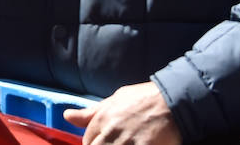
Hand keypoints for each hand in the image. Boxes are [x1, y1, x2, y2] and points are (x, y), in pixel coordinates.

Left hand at [63, 82, 180, 144]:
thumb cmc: (143, 98)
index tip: (101, 142)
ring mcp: (128, 142)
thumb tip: (67, 116)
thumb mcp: (114, 100)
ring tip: (126, 142)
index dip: (94, 144)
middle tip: (114, 143)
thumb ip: (90, 113)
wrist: (172, 100)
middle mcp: (111, 131)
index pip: (87, 141)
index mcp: (102, 118)